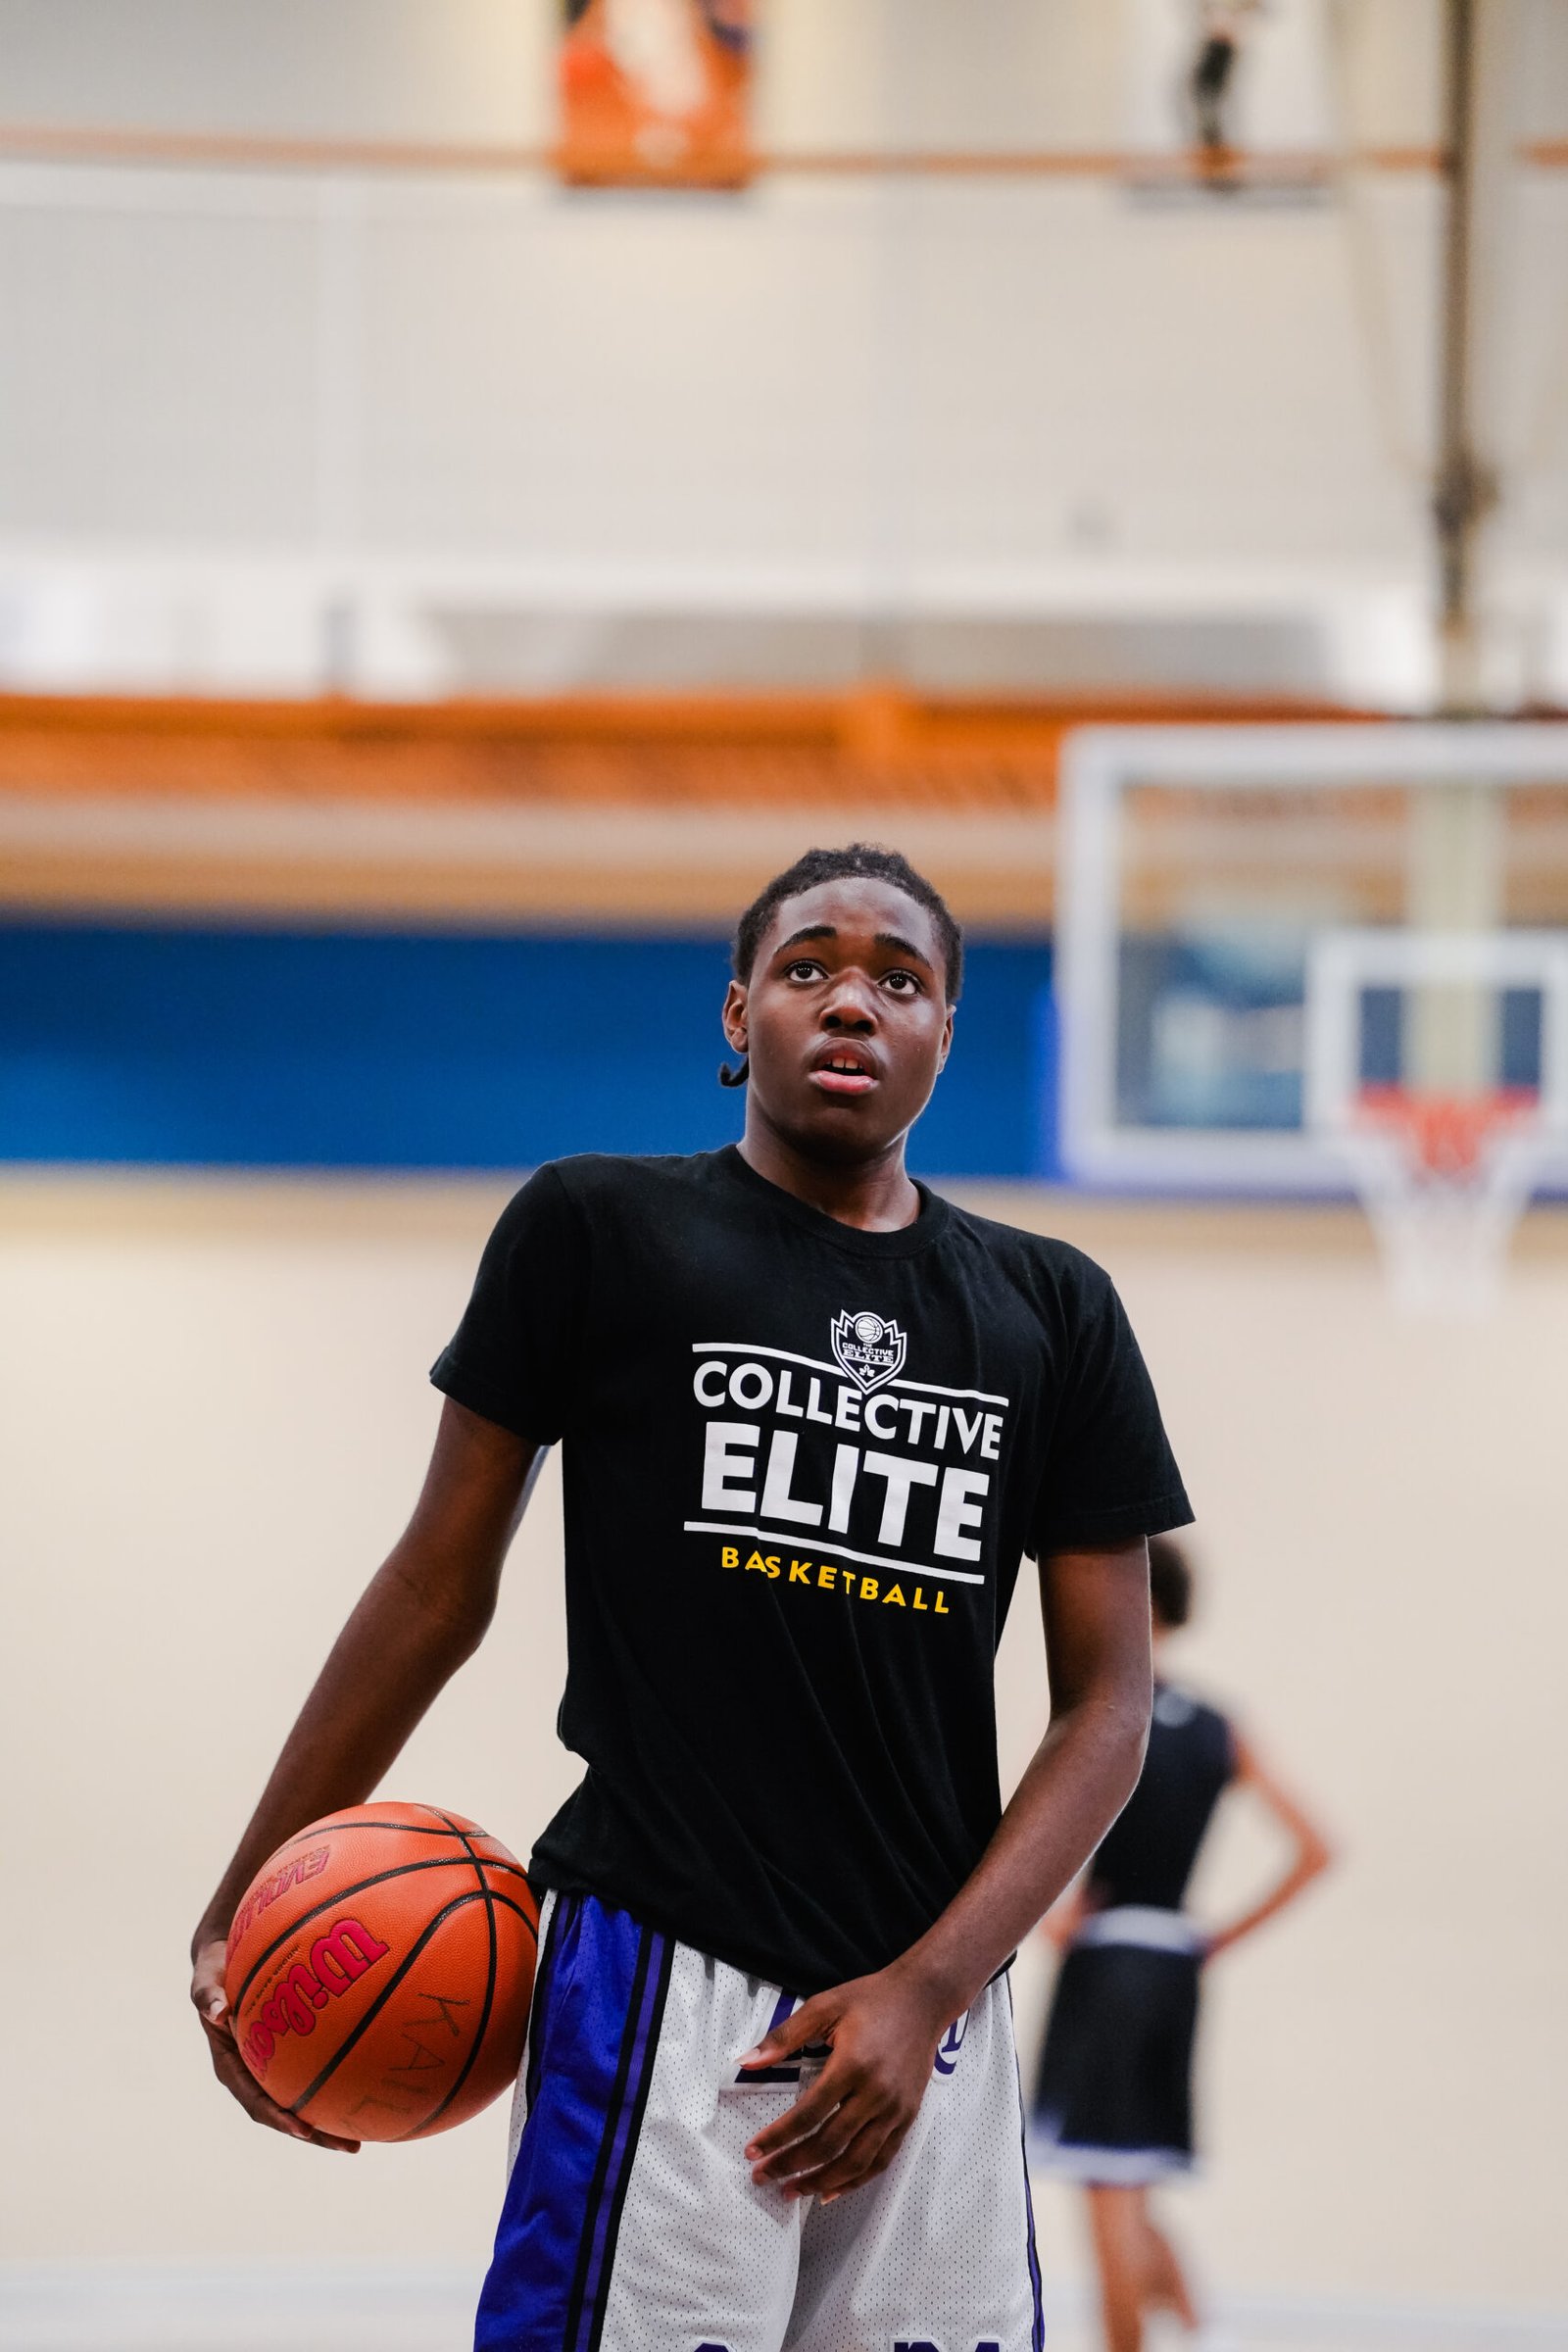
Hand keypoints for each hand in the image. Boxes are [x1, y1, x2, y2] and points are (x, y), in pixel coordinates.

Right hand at [190, 1934, 359, 2152]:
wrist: (221, 1961)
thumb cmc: (214, 1971)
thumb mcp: (205, 1981)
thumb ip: (208, 1996)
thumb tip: (217, 2011)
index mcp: (230, 2068)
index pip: (256, 2103)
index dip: (280, 2119)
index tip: (305, 2131)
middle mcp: (251, 2075)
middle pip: (284, 2114)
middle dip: (316, 2134)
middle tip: (350, 2147)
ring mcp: (268, 2067)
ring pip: (300, 2100)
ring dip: (328, 2120)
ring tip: (364, 2135)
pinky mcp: (284, 2053)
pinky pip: (310, 2073)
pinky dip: (334, 2083)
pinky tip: (364, 2084)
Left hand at [738, 1961, 950, 2203]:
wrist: (923, 1999)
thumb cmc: (870, 1999)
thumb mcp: (823, 2006)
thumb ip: (784, 2036)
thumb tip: (745, 2062)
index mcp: (852, 2065)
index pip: (808, 2114)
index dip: (777, 2138)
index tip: (752, 2152)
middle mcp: (876, 2093)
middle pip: (829, 2144)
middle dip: (791, 2165)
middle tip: (763, 2177)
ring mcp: (895, 2110)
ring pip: (856, 2161)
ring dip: (821, 2182)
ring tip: (792, 2191)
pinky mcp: (908, 2118)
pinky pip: (881, 2160)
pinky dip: (855, 2181)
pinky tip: (831, 2191)